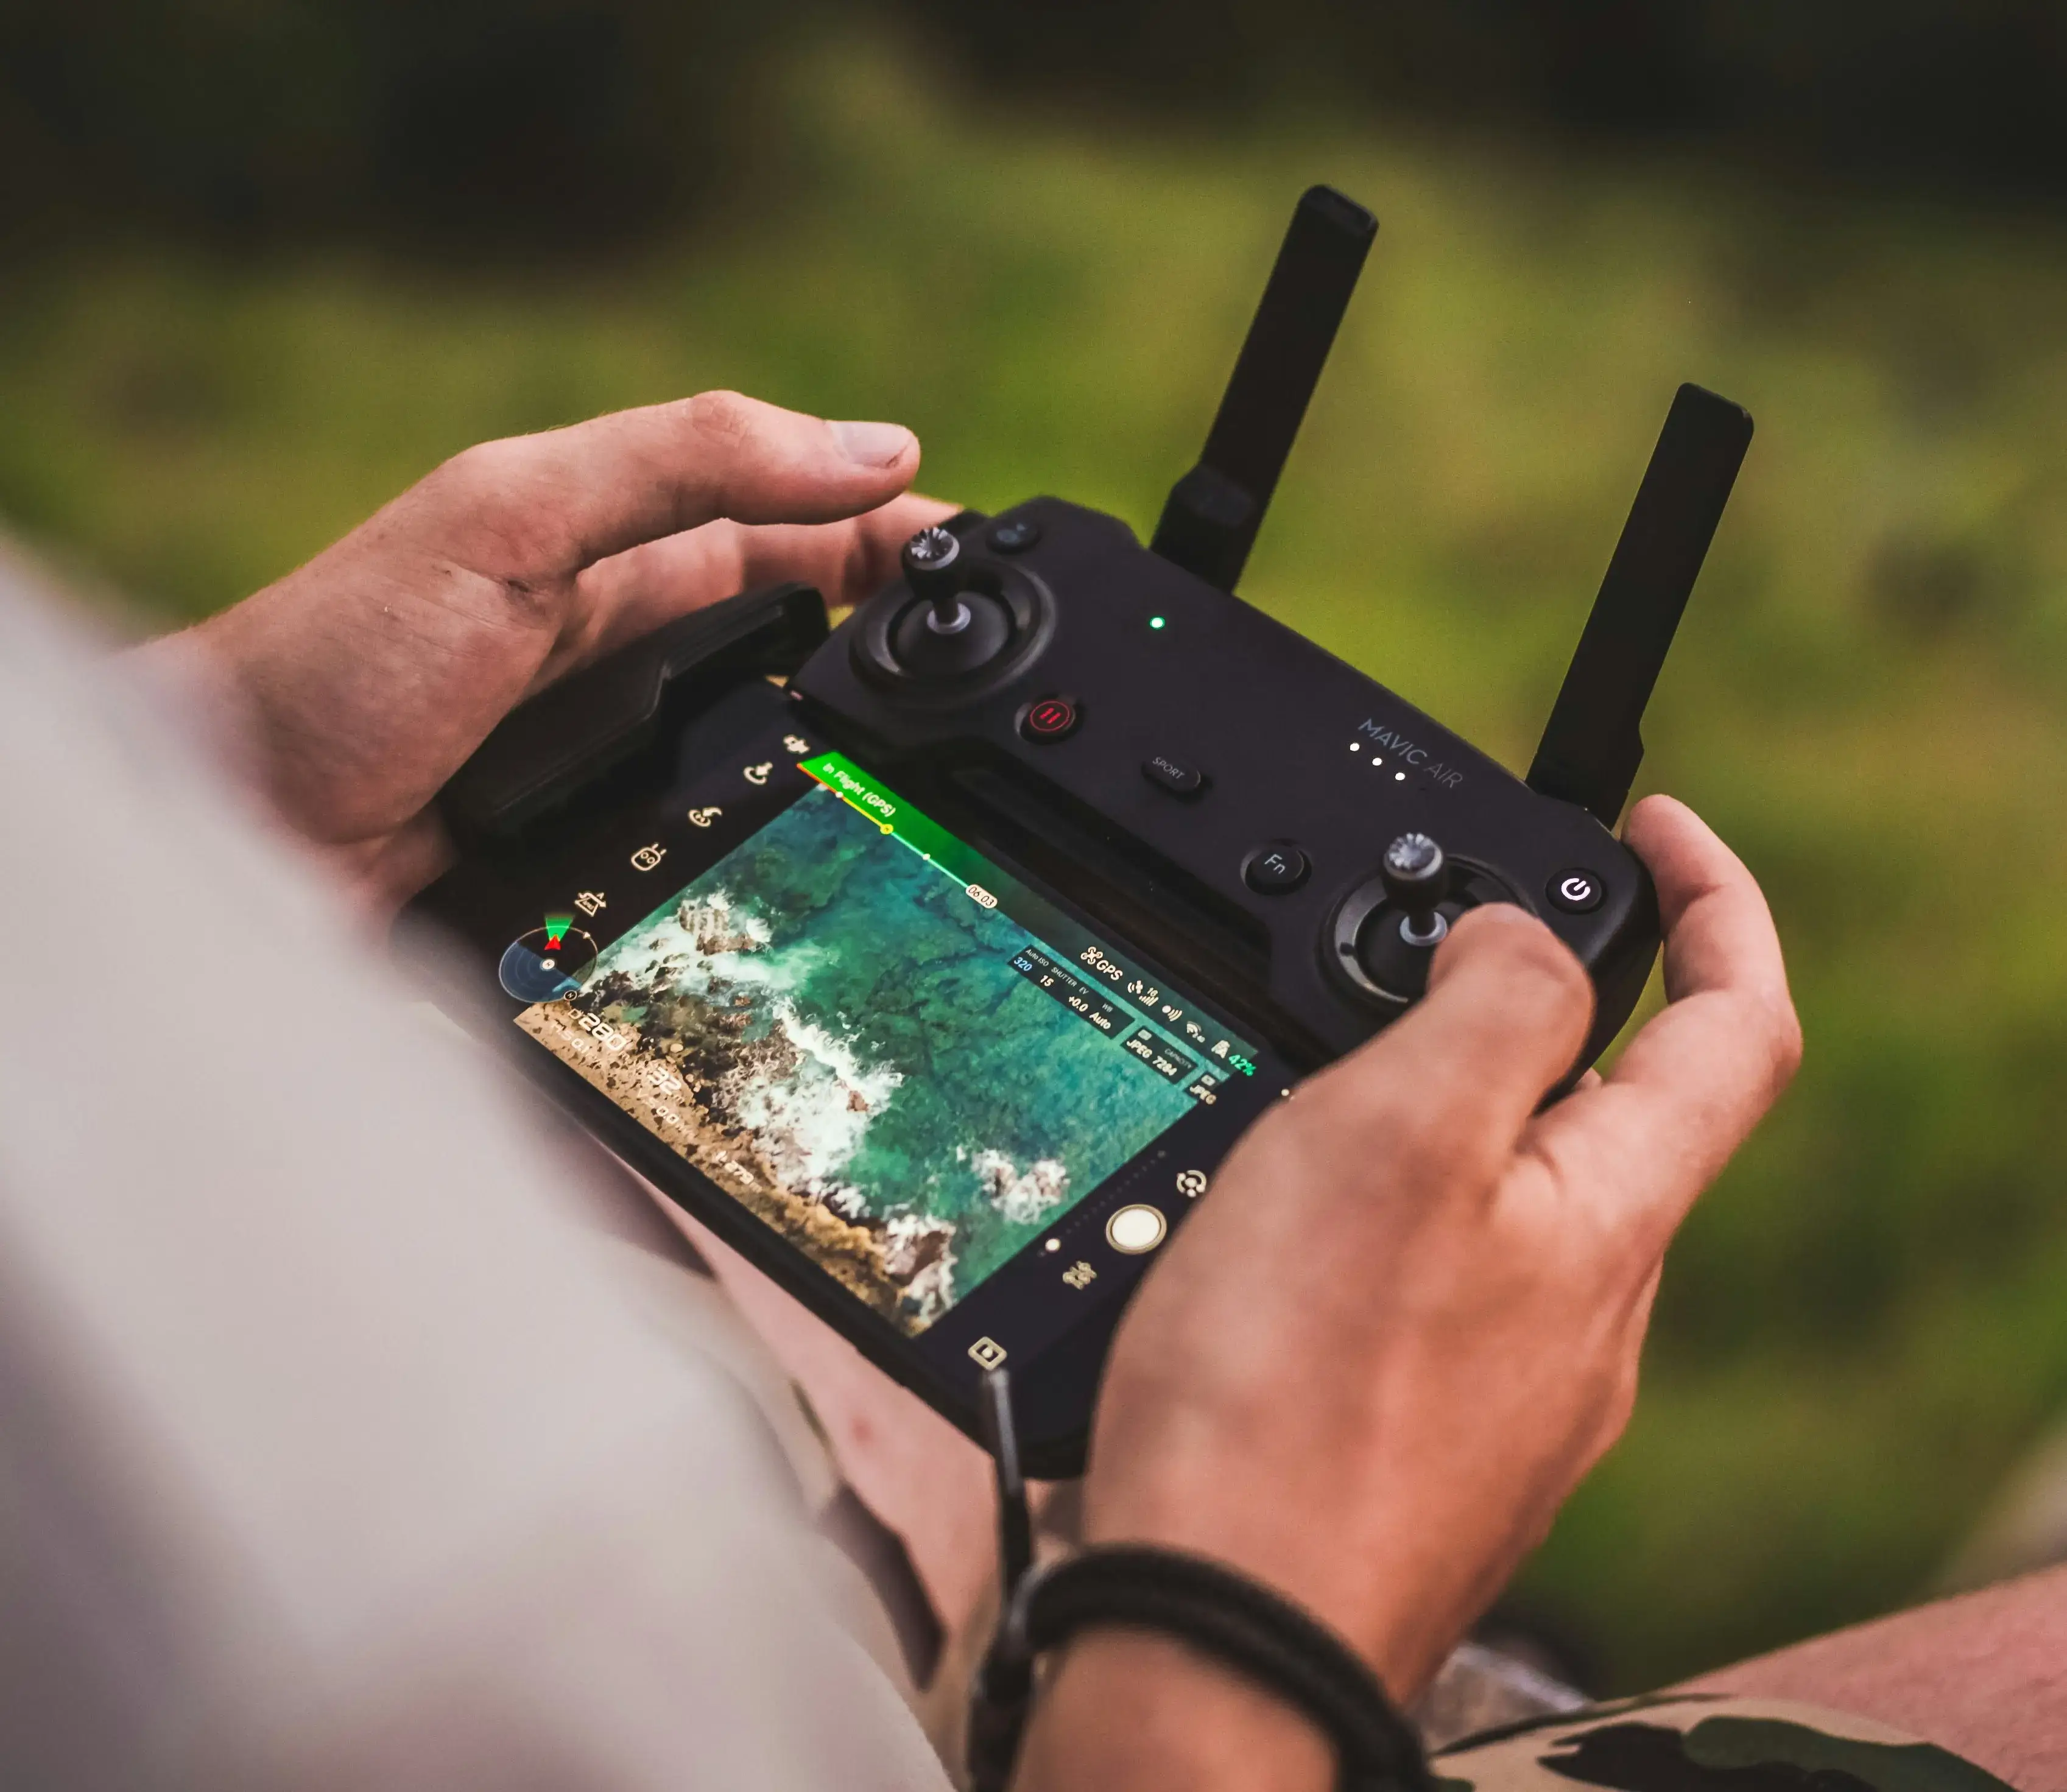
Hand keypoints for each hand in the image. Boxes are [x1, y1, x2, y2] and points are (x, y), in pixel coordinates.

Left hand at [146, 392, 952, 905]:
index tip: (997, 563)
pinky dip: (800, 861)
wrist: (238, 832)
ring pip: (786, 762)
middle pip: (813, 648)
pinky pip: (733, 857)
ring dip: (869, 772)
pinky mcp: (618, 869)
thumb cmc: (346, 660)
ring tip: (960, 793)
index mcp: (622, 554)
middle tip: (1007, 693)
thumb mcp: (513, 516)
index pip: (799, 529)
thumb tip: (877, 454)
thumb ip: (683, 464)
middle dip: (910, 659)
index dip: (898, 536)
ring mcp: (630, 771)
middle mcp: (637, 660)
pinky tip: (851, 881)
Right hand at [1018, 795, 1799, 1790]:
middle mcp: (1586, 1308)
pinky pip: (1426, 1283)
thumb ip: (1488, 1007)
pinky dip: (1370, 1218)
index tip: (1652, 828)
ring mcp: (1509, 1385)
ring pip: (1500, 1200)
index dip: (1718, 903)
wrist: (1216, 1628)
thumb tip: (1522, 930)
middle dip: (1521, 1011)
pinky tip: (1268, 1237)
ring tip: (1300, 1100)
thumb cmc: (1295, 1396)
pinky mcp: (1424, 1435)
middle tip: (1398, 963)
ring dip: (1424, 1119)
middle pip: (1606, 1111)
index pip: (1735, 1026)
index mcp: (1609, 1216)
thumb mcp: (1396, 1136)